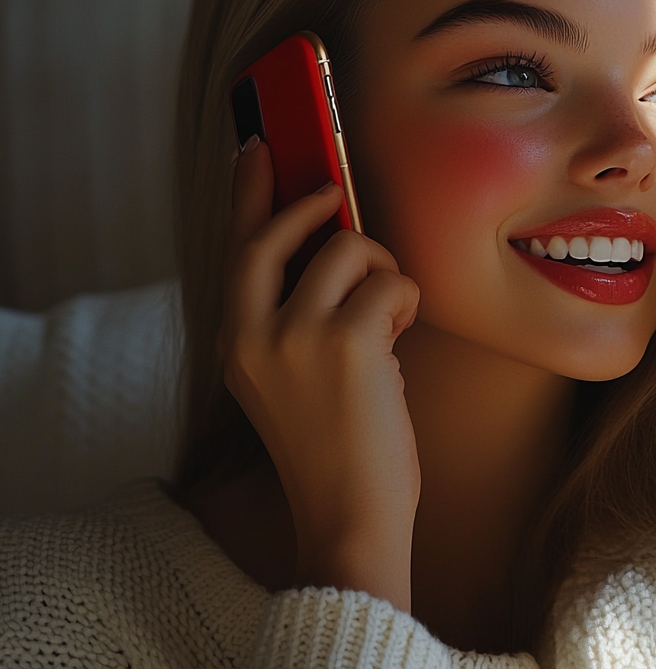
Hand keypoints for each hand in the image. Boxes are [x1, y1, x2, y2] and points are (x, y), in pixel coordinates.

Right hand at [221, 139, 420, 609]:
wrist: (350, 519)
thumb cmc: (336, 451)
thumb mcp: (293, 381)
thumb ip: (297, 319)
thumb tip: (334, 255)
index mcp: (238, 344)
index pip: (235, 250)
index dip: (246, 194)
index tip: (254, 149)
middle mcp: (254, 335)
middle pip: (274, 234)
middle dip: (312, 203)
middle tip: (336, 193)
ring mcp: (296, 336)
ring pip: (348, 247)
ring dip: (382, 268)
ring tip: (391, 312)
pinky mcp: (348, 343)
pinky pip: (391, 281)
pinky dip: (407, 299)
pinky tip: (404, 335)